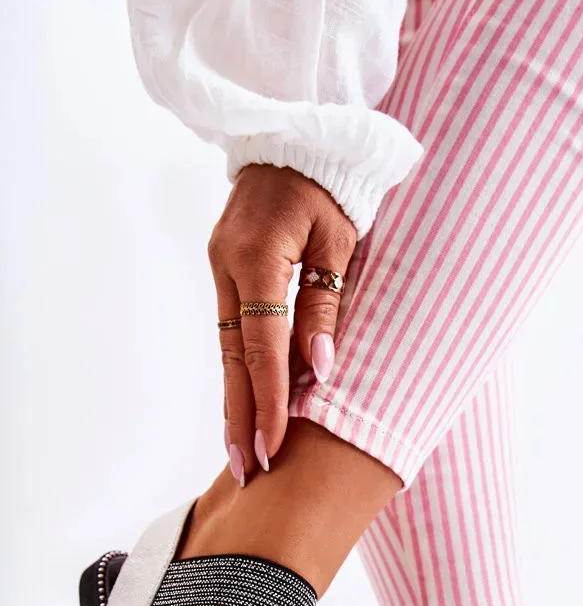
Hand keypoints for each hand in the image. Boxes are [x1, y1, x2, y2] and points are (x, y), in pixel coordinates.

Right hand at [208, 164, 356, 481]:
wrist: (296, 134)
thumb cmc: (330, 185)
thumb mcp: (340, 243)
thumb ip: (326, 307)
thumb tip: (319, 372)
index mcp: (258, 258)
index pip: (263, 346)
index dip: (268, 400)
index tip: (272, 446)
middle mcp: (228, 267)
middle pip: (233, 358)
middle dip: (241, 417)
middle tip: (246, 471)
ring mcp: (220, 268)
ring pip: (227, 349)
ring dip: (236, 401)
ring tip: (242, 453)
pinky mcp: (226, 270)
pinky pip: (232, 331)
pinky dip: (240, 371)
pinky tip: (245, 405)